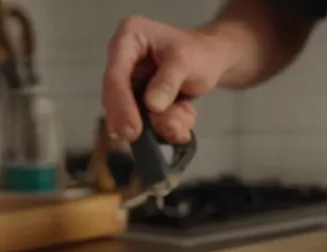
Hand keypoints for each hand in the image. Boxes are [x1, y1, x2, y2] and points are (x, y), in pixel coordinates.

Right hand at [102, 16, 233, 143]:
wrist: (211, 60)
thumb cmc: (198, 53)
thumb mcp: (186, 61)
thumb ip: (168, 82)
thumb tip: (152, 106)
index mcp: (128, 39)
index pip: (115, 76)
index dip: (121, 105)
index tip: (134, 130)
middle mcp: (122, 60)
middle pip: (115, 99)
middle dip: (139, 120)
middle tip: (156, 137)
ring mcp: (128, 82)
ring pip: (130, 115)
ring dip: (160, 124)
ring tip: (186, 116)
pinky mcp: (136, 100)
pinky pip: (143, 122)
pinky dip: (165, 126)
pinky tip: (185, 115)